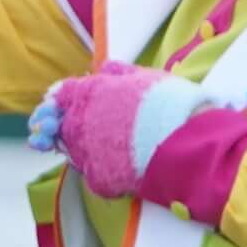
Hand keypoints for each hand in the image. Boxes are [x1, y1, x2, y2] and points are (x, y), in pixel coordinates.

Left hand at [32, 65, 195, 199]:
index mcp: (88, 93)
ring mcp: (84, 153)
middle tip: (101, 129)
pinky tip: (124, 165)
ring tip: (118, 147)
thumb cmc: (169, 104)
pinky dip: (104, 168)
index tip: (70, 105)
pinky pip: (93, 172)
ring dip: (88, 148)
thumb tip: (104, 68)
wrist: (185, 142)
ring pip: (75, 150)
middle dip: (74, 126)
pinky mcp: (97, 178)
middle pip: (63, 125)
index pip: (61, 95)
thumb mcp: (146, 77)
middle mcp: (78, 123)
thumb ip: (119, 72)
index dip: (64, 100)